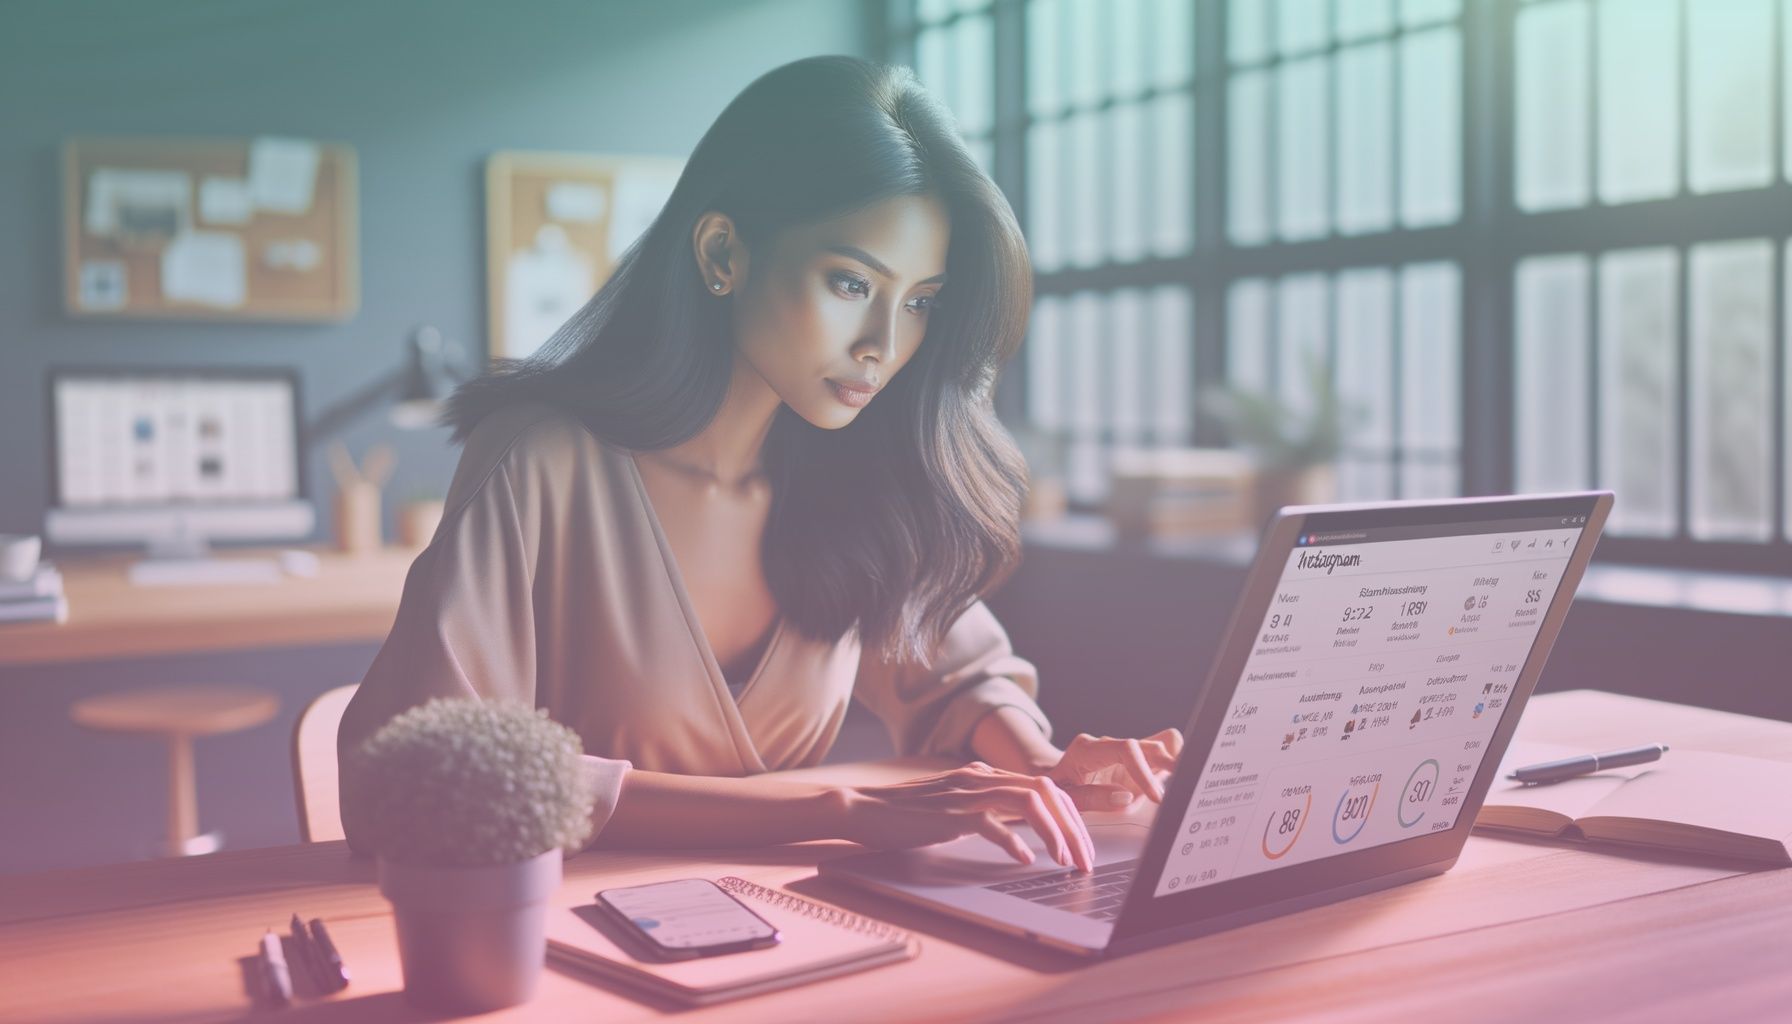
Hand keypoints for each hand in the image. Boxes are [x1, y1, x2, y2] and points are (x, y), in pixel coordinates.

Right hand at [836, 761, 1094, 871]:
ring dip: (1054, 833)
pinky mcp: (948, 813)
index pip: (1045, 787)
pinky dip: (1012, 841)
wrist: (864, 808)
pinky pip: (989, 822)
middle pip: (1046, 792)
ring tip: (1065, 861)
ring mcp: (966, 794)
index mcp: (986, 777)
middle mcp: (981, 779)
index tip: (1088, 842)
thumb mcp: (958, 807)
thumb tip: (1020, 828)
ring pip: (1028, 802)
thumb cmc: (908, 814)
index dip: (1075, 813)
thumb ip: (988, 808)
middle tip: (1086, 860)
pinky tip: (1024, 859)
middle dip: (1074, 826)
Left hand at [1044, 727, 1182, 811]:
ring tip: (1193, 775)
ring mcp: (1123, 751)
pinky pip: (1160, 752)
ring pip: (1158, 745)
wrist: (1053, 778)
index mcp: (1088, 749)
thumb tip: (1124, 797)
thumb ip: (1093, 798)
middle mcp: (1109, 745)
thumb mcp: (1066, 797)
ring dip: (1175, 760)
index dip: (1144, 771)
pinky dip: (1174, 762)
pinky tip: (1184, 776)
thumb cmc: (1056, 788)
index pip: (1125, 749)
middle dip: (1169, 762)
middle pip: (1147, 745)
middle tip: (1187, 782)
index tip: (1155, 796)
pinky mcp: (1135, 760)